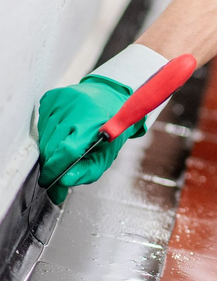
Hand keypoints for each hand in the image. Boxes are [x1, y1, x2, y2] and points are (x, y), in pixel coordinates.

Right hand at [37, 76, 143, 203]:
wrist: (111, 98)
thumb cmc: (110, 129)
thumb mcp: (106, 155)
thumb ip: (87, 172)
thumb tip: (62, 183)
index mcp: (95, 122)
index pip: (67, 150)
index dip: (55, 169)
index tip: (49, 182)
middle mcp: (77, 107)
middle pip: (52, 145)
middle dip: (52, 163)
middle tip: (57, 170)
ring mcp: (62, 100)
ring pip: (44, 136)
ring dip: (50, 148)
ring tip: (66, 146)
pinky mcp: (52, 96)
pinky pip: (41, 124)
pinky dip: (48, 134)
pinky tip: (63, 131)